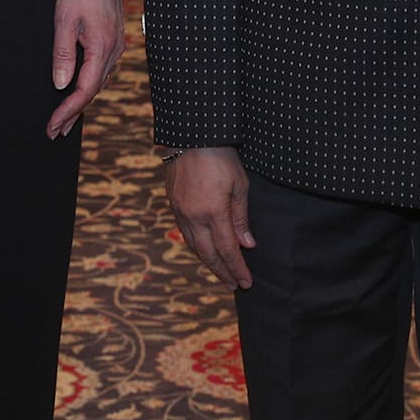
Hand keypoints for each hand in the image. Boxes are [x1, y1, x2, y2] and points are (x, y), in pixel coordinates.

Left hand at [46, 0, 123, 138]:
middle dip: (73, 113)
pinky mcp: (114, 39)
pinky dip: (88, 85)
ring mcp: (116, 45)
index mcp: (102, 48)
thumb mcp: (64, 21)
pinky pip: (101, 70)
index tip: (53, 126)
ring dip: (81, 101)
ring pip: (98, 81)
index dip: (68, 111)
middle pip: (93, 90)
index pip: (84, 90)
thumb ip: (63, 54)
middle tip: (55, 131)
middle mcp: (113, 51)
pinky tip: (79, 91)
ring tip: (64, 119)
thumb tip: (60, 85)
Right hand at [167, 147, 254, 288]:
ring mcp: (180, 210)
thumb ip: (241, 217)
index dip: (237, 268)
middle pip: (208, 254)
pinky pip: (185, 232)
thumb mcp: (240, 184)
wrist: (193, 134)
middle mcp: (193, 216)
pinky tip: (204, 249)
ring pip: (194, 245)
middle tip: (234, 285)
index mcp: (213, 212)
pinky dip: (197, 245)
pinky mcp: (173, 202)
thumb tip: (246, 244)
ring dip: (208, 261)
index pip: (227, 250)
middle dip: (222, 272)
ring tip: (221, 272)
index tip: (246, 282)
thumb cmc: (221, 156)